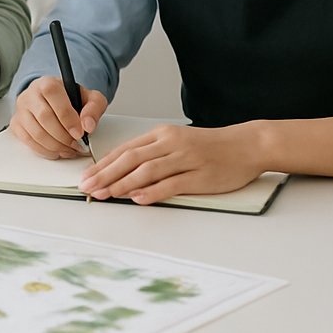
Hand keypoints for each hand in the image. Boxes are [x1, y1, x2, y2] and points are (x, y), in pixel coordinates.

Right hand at [9, 75, 107, 158]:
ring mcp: (21, 109)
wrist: (55, 102)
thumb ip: (94, 107)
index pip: (52, 94)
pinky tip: (57, 151)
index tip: (79, 132)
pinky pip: (28, 141)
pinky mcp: (16, 124)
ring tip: (69, 149)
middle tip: (77, 144)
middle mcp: (30, 94)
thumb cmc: (71, 100)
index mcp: (47, 83)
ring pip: (36, 132)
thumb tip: (87, 125)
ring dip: (55, 146)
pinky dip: (45, 150)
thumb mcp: (90, 98)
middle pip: (44, 117)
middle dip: (63, 136)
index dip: (67, 116)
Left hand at [80, 122, 264, 204]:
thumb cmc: (209, 147)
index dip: (103, 164)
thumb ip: (151, 153)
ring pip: (148, 170)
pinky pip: (172, 183)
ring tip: (106, 195)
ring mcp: (186, 159)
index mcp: (161, 134)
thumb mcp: (175, 142)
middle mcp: (170, 144)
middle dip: (106, 175)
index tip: (86, 177)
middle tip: (88, 188)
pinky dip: (153, 191)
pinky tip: (138, 198)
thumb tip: (121, 171)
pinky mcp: (200, 176)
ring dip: (123, 184)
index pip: (125, 149)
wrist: (245, 145)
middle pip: (131, 159)